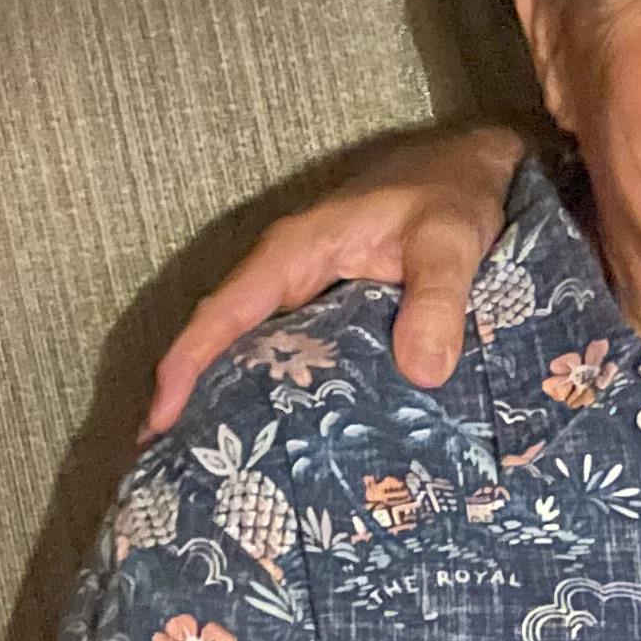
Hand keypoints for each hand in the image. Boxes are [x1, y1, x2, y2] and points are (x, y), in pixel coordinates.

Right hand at [145, 125, 526, 434]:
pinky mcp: (334, 310)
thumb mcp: (450, 241)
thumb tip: (421, 372)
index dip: (187, 365)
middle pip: (224, 340)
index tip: (160, 420)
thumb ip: (436, 300)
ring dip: (231, 401)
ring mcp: (309, 293)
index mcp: (296, 251)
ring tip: (212, 470)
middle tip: (171, 468)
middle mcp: (289, 273)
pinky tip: (284, 442)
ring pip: (255, 351)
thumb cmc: (455, 193)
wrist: (481, 170)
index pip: (225, 312)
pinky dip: (278, 393)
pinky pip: (293, 355)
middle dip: (195, 399)